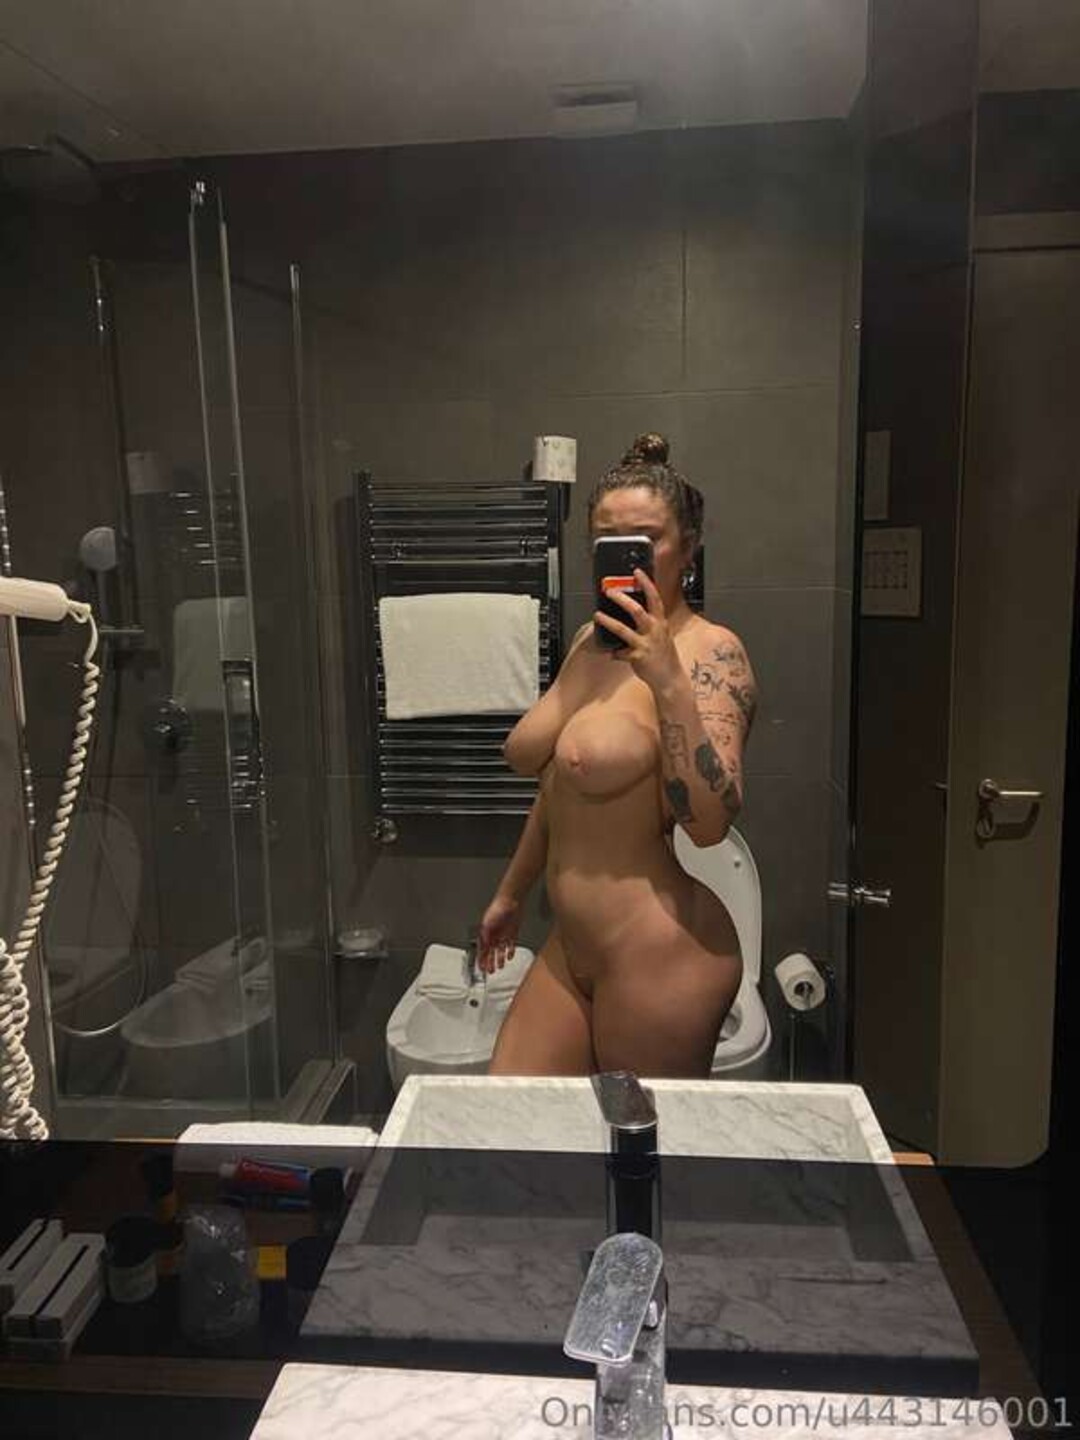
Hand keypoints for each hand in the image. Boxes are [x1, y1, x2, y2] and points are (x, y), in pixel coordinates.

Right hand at [476, 892, 520, 972]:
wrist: (511, 901)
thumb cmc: (497, 908)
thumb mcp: (488, 923)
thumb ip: (485, 935)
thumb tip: (483, 946)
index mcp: (486, 932)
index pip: (482, 949)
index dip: (481, 959)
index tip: (481, 967)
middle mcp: (494, 934)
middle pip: (491, 952)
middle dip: (490, 962)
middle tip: (490, 971)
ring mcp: (503, 934)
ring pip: (500, 950)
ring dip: (499, 958)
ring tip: (499, 966)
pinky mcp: (512, 932)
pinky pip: (510, 944)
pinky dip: (510, 951)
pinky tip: (509, 956)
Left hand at [593, 569, 681, 692]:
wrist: (670, 678)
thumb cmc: (664, 655)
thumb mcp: (662, 634)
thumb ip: (650, 623)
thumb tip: (633, 611)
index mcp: (660, 622)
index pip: (655, 598)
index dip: (646, 583)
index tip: (636, 572)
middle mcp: (654, 631)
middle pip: (636, 610)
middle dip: (621, 599)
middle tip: (609, 592)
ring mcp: (646, 644)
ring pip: (623, 629)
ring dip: (608, 621)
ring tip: (597, 615)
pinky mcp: (638, 657)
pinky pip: (621, 652)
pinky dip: (614, 652)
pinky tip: (611, 653)